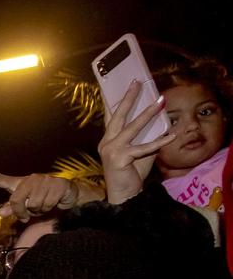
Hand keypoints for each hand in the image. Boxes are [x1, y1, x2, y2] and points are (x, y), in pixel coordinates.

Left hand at [0, 164, 88, 220]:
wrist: (68, 196)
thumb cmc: (44, 201)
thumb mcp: (27, 207)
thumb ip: (14, 209)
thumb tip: (3, 213)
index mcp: (19, 184)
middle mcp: (29, 179)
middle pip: (16, 200)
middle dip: (21, 212)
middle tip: (28, 215)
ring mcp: (43, 180)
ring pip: (32, 204)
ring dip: (38, 210)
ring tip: (44, 205)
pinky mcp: (57, 184)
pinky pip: (46, 204)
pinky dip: (49, 208)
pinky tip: (54, 202)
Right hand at [96, 79, 165, 205]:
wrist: (124, 195)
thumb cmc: (131, 174)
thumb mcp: (139, 152)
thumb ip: (146, 137)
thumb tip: (161, 123)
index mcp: (107, 140)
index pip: (111, 117)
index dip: (114, 100)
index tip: (120, 86)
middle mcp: (106, 143)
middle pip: (118, 116)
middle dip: (128, 98)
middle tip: (137, 83)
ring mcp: (111, 150)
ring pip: (131, 127)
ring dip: (147, 113)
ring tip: (160, 101)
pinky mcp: (120, 159)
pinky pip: (144, 147)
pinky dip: (160, 142)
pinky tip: (172, 135)